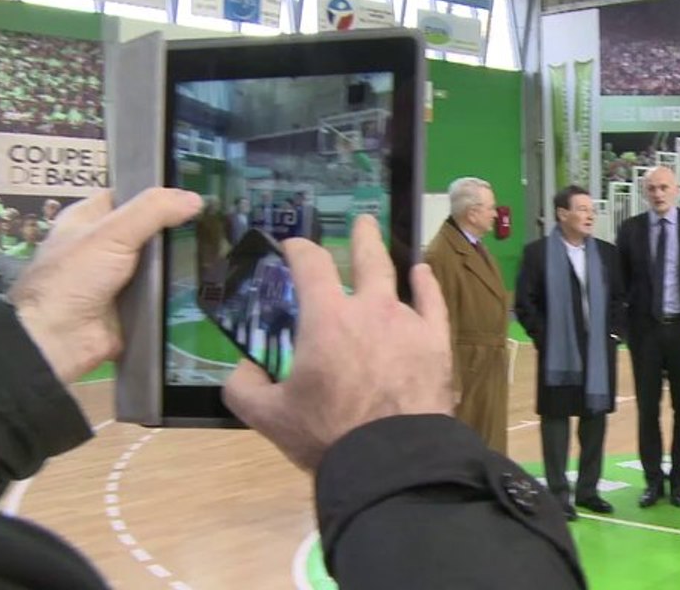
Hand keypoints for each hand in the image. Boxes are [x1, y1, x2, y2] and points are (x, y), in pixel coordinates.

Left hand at [11, 188, 201, 383]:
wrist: (59, 338)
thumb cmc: (74, 277)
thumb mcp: (111, 233)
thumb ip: (152, 212)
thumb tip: (196, 199)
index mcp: (87, 220)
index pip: (127, 196)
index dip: (155, 194)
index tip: (191, 194)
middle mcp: (102, 246)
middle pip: (148, 230)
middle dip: (175, 229)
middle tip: (212, 224)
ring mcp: (119, 277)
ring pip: (159, 262)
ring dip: (180, 261)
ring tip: (217, 250)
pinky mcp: (133, 304)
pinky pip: (162, 291)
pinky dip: (179, 288)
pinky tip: (204, 280)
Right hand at [223, 215, 453, 471]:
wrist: (391, 458)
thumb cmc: (327, 434)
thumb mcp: (269, 416)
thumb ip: (245, 388)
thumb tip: (243, 370)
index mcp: (325, 318)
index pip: (310, 266)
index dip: (299, 250)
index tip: (293, 247)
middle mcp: (369, 308)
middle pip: (365, 259)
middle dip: (360, 237)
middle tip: (362, 222)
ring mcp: (407, 322)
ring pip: (398, 278)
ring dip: (389, 258)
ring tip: (386, 246)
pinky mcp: (436, 342)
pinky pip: (432, 303)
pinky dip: (427, 285)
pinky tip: (423, 274)